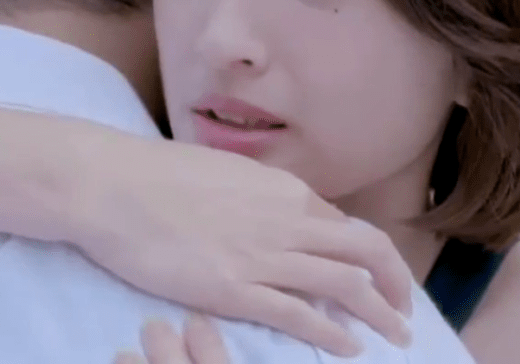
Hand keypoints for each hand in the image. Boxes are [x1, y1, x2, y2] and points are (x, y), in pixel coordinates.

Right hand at [72, 138, 413, 357]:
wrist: (114, 186)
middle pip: (365, 252)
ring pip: (346, 286)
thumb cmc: (159, 175)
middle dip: (394, 284)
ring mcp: (263, 257)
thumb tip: (278, 216)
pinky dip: (333, 334)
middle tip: (404, 310)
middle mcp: (286, 221)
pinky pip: (300, 316)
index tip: (378, 277)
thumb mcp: (227, 173)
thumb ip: (262, 198)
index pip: (345, 227)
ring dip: (379, 315)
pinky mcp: (235, 290)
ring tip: (396, 336)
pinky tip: (348, 347)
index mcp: (284, 191)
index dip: (370, 256)